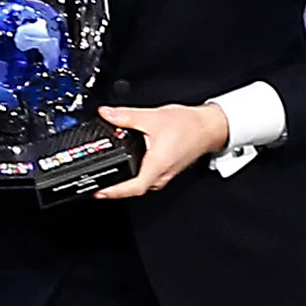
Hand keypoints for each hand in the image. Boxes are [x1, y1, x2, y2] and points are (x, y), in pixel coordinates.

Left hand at [92, 103, 229, 200]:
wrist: (209, 126)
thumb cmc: (189, 126)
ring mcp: (165, 173)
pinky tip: (127, 165)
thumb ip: (125, 116)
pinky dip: (135, 173)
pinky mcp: (167, 168)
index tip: (98, 192)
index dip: (114, 192)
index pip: (133, 187)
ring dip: (125, 181)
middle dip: (115, 188)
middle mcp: (162, 174)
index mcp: (157, 165)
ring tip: (108, 177)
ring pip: (141, 183)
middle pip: (135, 188)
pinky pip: (147, 176)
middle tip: (96, 184)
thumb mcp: (152, 117)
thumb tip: (106, 113)